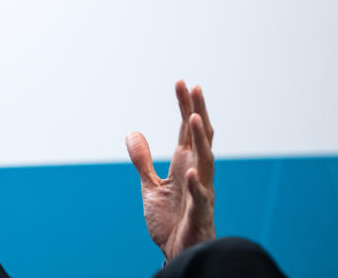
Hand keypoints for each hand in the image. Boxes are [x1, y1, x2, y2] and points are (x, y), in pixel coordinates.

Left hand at [125, 80, 215, 260]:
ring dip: (199, 140)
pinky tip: (190, 173)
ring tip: (193, 118)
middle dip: (197, 112)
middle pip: (200, 137)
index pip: (186, 130)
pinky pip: (199, 198)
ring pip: (205, 161)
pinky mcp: (199, 214)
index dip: (185, 106)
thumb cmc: (171, 222)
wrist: (179, 255)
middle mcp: (196, 173)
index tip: (181, 82)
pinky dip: (195, 185)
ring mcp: (200, 192)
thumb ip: (143, 161)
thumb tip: (132, 132)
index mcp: (185, 165)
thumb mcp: (151, 187)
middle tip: (194, 87)